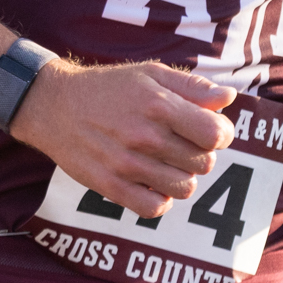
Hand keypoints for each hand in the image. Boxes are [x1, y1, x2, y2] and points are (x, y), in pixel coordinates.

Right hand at [13, 60, 235, 219]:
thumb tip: (228, 98)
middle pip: (204, 163)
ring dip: (180, 176)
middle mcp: (145, 136)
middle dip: (198, 153)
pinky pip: (156, 209)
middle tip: (179, 143)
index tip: (207, 130)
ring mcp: (128, 165)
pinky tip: (150, 181)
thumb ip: (192, 86)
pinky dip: (160, 199)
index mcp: (159, 105)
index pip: (216, 134)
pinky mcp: (111, 186)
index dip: (220, 133)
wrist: (53, 105)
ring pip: (184, 188)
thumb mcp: (149, 74)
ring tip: (164, 161)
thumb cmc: (107, 88)